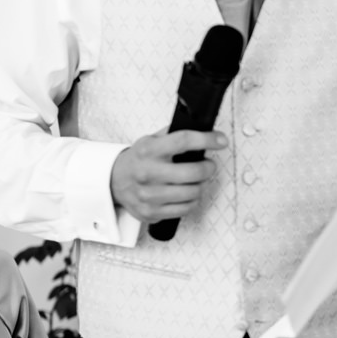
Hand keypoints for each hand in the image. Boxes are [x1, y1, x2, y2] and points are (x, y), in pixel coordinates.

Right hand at [108, 127, 227, 222]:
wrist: (115, 181)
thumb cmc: (139, 160)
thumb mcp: (150, 140)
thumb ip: (173, 133)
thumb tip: (201, 126)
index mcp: (148, 150)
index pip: (183, 140)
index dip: (207, 140)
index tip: (221, 140)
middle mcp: (148, 172)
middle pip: (193, 172)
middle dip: (208, 167)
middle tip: (209, 165)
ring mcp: (149, 194)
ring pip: (193, 192)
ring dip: (202, 185)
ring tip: (198, 180)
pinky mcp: (152, 211)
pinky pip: (186, 208)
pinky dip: (193, 200)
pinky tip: (189, 193)